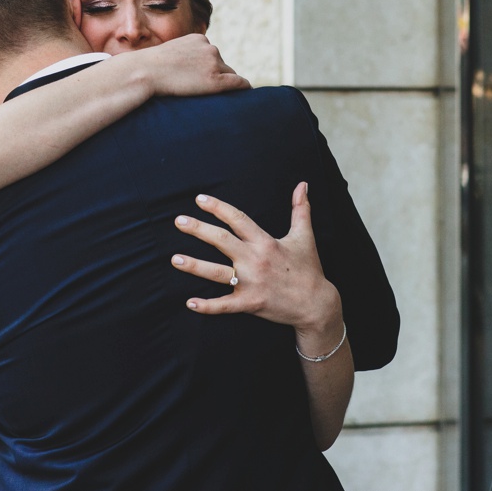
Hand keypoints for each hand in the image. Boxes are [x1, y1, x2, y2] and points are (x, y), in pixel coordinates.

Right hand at [124, 34, 249, 96]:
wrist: (146, 72)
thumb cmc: (151, 67)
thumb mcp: (169, 54)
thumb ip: (182, 57)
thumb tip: (186, 68)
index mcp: (199, 39)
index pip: (212, 54)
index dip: (207, 68)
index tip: (201, 79)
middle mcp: (210, 48)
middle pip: (222, 65)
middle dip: (217, 75)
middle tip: (203, 90)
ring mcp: (214, 63)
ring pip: (229, 74)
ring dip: (224, 83)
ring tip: (209, 94)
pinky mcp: (216, 80)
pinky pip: (239, 83)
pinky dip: (243, 87)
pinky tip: (245, 93)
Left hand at [171, 182, 344, 351]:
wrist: (317, 304)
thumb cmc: (308, 268)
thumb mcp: (304, 236)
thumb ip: (300, 209)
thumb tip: (303, 184)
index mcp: (266, 242)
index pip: (238, 219)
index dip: (218, 207)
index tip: (200, 199)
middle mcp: (256, 260)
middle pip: (222, 241)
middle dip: (199, 230)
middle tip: (178, 221)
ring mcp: (252, 283)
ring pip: (217, 273)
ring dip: (194, 266)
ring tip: (174, 259)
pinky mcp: (250, 303)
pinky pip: (225, 306)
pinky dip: (207, 306)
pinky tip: (190, 303)